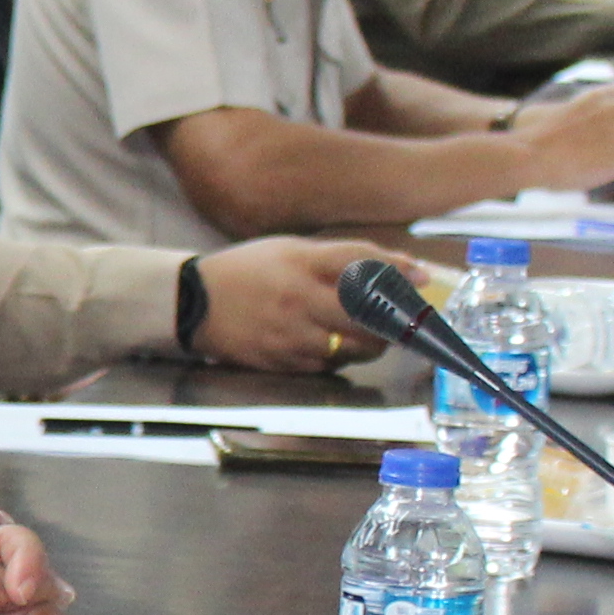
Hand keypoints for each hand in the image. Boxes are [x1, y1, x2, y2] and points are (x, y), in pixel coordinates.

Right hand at [189, 237, 399, 372]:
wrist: (191, 302)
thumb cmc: (247, 272)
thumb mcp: (289, 250)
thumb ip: (336, 260)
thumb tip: (391, 270)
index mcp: (301, 262)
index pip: (361, 263)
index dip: (397, 270)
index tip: (422, 278)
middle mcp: (299, 298)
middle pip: (368, 313)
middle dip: (395, 318)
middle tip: (408, 319)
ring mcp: (291, 333)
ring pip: (355, 347)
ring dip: (374, 342)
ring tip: (374, 334)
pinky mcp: (282, 360)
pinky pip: (330, 364)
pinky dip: (342, 356)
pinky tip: (335, 344)